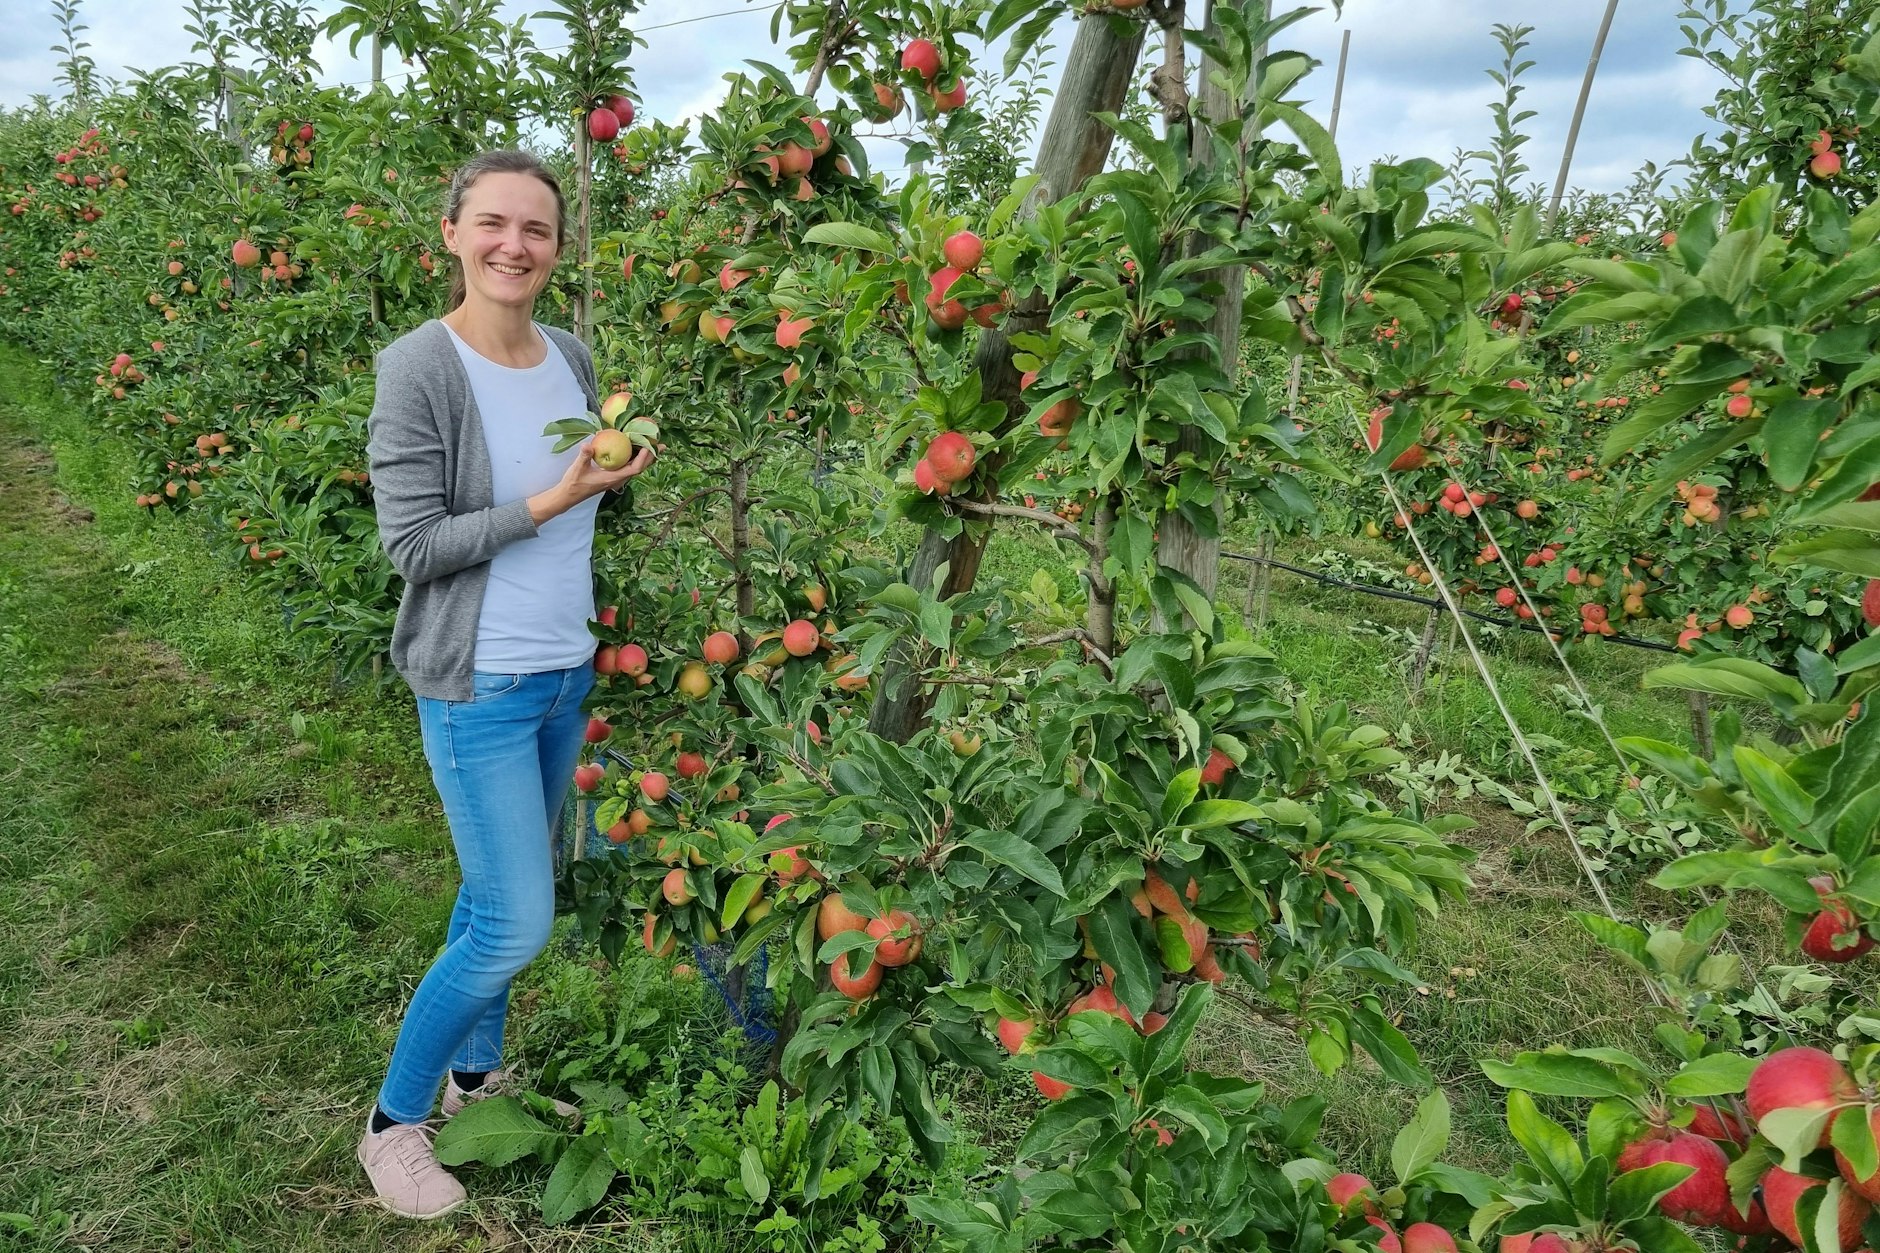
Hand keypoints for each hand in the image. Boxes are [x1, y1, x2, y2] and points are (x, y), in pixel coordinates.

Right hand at [529, 438, 657, 524]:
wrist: (569, 495)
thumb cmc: (573, 483)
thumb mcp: (577, 468)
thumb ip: (584, 456)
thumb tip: (588, 445)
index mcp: (612, 478)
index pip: (634, 469)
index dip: (643, 459)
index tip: (649, 447)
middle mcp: (617, 480)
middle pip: (640, 468)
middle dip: (651, 457)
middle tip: (662, 446)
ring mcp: (616, 479)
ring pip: (636, 468)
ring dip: (646, 458)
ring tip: (654, 446)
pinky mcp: (612, 477)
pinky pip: (629, 467)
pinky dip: (636, 458)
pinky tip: (636, 450)